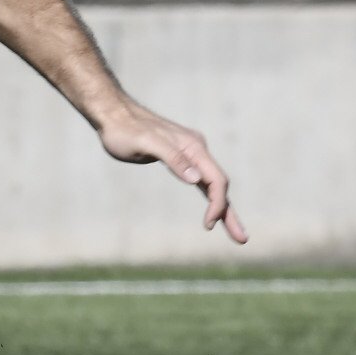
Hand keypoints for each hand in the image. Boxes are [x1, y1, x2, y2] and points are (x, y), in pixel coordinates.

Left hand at [97, 104, 239, 242]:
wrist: (113, 114)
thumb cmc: (125, 130)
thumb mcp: (146, 144)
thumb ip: (173, 158)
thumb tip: (197, 179)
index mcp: (193, 147)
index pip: (216, 180)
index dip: (217, 204)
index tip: (208, 224)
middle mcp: (196, 149)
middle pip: (220, 185)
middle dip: (229, 213)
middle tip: (242, 240)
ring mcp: (190, 154)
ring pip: (212, 184)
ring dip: (223, 208)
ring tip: (234, 232)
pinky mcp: (180, 158)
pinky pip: (201, 180)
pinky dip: (209, 196)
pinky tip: (213, 209)